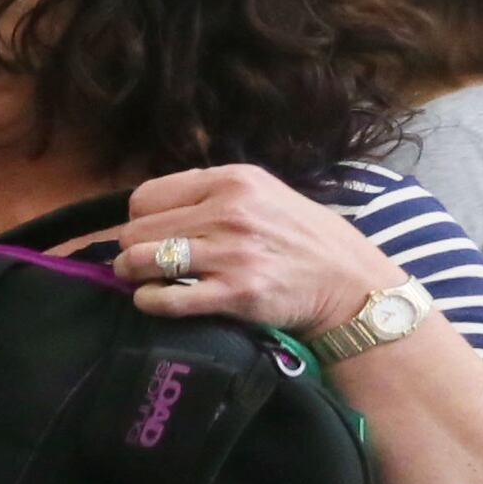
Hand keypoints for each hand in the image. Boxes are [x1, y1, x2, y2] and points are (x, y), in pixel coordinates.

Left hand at [97, 165, 396, 334]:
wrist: (349, 283)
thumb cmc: (301, 239)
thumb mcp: (264, 194)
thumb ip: (211, 193)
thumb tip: (151, 206)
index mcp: (232, 181)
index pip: (145, 197)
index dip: (139, 219)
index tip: (149, 235)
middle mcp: (229, 211)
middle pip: (136, 231)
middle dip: (132, 250)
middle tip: (145, 264)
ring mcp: (231, 253)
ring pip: (140, 261)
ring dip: (133, 276)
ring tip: (146, 281)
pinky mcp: (234, 293)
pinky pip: (163, 299)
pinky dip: (150, 302)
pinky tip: (159, 300)